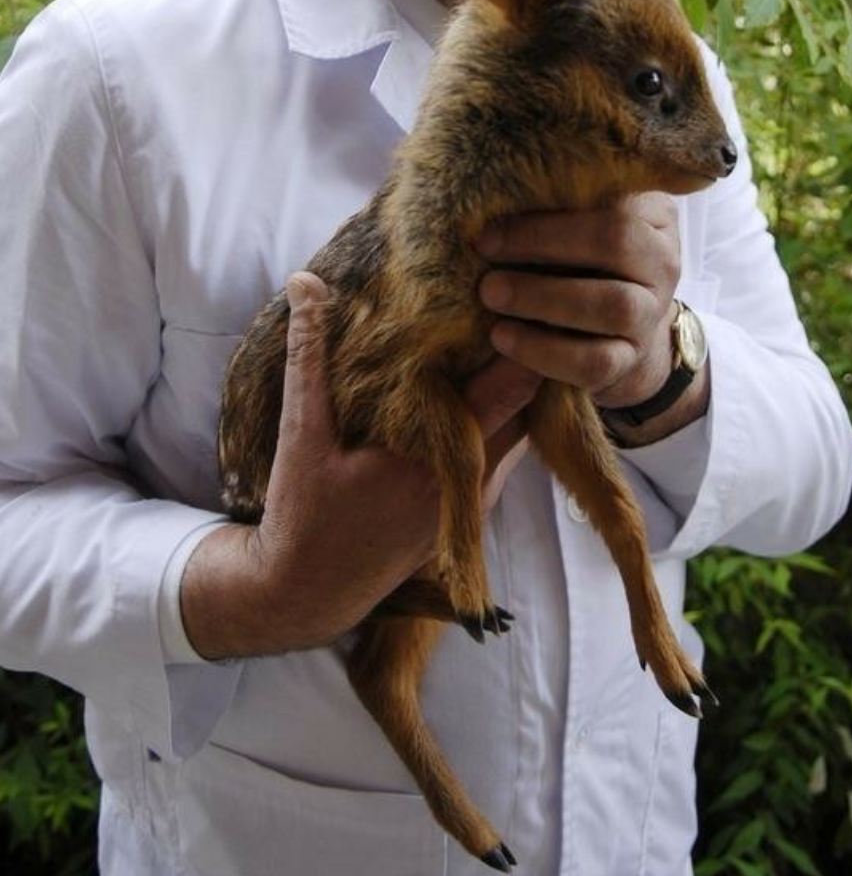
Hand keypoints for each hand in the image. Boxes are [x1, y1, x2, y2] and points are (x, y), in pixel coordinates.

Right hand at [181, 272, 539, 659]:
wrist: (307, 593)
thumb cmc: (302, 516)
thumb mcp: (300, 433)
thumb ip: (307, 355)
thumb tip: (305, 282)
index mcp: (440, 463)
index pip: (511, 389)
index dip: (518, 340)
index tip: (511, 295)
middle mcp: (474, 484)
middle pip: (527, 404)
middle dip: (522, 355)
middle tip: (512, 301)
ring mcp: (478, 500)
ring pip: (520, 428)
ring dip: (512, 386)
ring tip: (500, 330)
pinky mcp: (471, 508)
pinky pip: (504, 449)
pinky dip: (499, 414)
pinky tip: (479, 383)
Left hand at [476, 192, 680, 409]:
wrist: (625, 333)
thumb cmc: (588, 263)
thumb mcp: (581, 225)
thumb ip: (557, 208)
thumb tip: (493, 196)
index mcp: (652, 213)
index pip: (613, 194)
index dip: (552, 205)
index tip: (494, 218)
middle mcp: (663, 261)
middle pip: (616, 241)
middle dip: (544, 242)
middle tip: (486, 248)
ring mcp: (651, 314)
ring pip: (612, 304)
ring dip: (543, 297)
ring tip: (491, 293)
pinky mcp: (631, 360)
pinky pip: (595, 360)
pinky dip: (544, 350)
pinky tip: (503, 337)